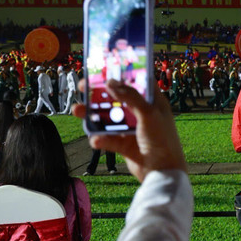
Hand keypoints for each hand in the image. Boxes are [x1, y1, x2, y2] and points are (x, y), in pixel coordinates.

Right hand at [72, 78, 187, 181]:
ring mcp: (133, 129)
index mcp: (154, 102)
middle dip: (100, 94)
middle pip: (117, 99)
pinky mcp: (124, 144)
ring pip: (108, 118)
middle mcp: (143, 114)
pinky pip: (108, 138)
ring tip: (78, 110)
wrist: (162, 172)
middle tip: (83, 87)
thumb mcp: (148, 114)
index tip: (105, 68)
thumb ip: (130, 97)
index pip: (138, 82)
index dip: (123, 74)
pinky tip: (96, 140)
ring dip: (93, 115)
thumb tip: (111, 82)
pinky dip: (100, 139)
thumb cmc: (163, 141)